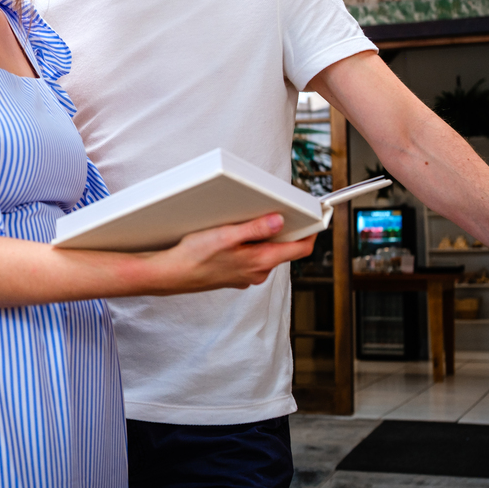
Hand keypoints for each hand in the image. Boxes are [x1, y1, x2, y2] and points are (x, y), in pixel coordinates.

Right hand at [148, 214, 316, 294]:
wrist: (171, 275)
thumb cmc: (194, 257)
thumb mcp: (226, 236)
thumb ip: (255, 229)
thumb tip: (279, 221)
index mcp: (260, 261)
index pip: (300, 249)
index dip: (311, 232)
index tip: (317, 218)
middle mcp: (257, 272)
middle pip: (283, 249)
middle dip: (284, 231)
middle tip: (279, 211)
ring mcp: (246, 276)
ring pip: (266, 253)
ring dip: (263, 238)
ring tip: (247, 222)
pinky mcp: (235, 276)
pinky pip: (251, 259)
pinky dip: (249, 247)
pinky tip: (232, 238)